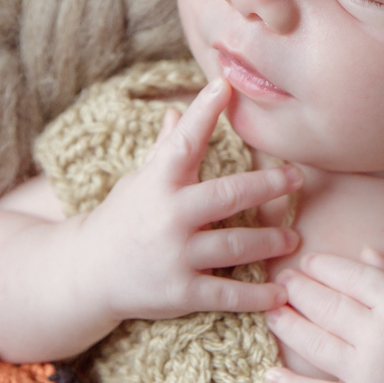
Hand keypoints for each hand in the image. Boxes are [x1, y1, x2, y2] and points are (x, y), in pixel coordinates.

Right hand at [75, 76, 303, 321]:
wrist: (86, 274)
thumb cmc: (121, 218)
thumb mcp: (139, 180)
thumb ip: (166, 149)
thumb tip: (178, 109)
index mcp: (158, 182)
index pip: (184, 140)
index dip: (203, 112)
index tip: (224, 85)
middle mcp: (168, 215)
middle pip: (228, 195)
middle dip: (267, 185)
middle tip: (297, 177)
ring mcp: (175, 255)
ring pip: (236, 245)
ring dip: (270, 241)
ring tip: (292, 237)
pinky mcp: (180, 291)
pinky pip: (226, 293)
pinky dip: (256, 297)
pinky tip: (278, 295)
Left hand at [263, 247, 383, 382]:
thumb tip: (361, 251)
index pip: (351, 277)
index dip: (323, 266)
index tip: (306, 262)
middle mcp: (383, 336)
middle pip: (327, 305)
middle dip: (297, 290)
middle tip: (280, 282)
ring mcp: (370, 373)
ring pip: (315, 343)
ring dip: (286, 325)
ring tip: (271, 312)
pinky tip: (271, 373)